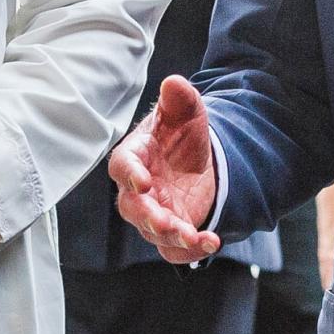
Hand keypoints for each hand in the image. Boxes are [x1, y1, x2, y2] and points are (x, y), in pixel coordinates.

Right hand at [109, 76, 220, 263]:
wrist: (195, 162)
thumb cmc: (178, 136)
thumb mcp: (184, 114)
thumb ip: (179, 100)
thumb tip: (174, 82)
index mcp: (135, 157)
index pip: (122, 167)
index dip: (129, 174)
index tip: (142, 181)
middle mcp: (138, 190)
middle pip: (133, 208)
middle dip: (149, 217)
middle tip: (165, 223)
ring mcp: (153, 212)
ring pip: (152, 232)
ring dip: (172, 236)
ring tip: (195, 237)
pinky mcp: (170, 229)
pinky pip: (173, 248)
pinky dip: (190, 251)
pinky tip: (211, 243)